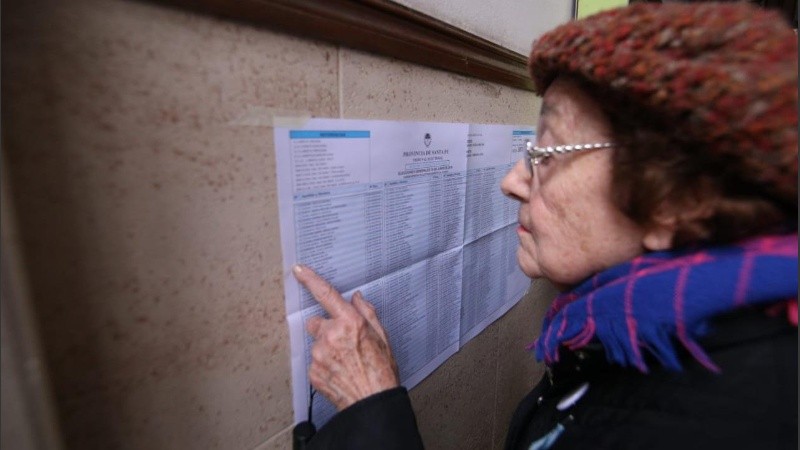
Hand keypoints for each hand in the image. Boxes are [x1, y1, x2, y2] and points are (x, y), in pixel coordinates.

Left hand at [293, 264, 399, 409]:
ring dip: (326, 348)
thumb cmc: (381, 372)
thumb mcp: (382, 337)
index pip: (325, 294)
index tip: (299, 270)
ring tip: (345, 362)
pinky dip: (324, 364)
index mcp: (349, 322)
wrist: (372, 404)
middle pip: (316, 322)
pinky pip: (314, 361)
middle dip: (326, 328)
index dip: (310, 279)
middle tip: (344, 342)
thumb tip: (356, 298)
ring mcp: (319, 354)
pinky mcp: (312, 372)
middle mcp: (330, 335)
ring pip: (316, 343)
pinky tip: (339, 372)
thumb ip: (367, 313)